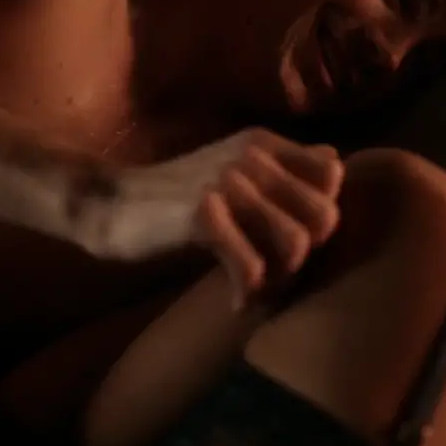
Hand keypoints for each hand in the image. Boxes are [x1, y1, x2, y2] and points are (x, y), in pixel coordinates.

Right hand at [70, 128, 343, 302]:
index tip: (293, 231)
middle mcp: (251, 158)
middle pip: (324, 215)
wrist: (110, 202)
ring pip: (296, 243)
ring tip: (258, 283)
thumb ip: (285, 163)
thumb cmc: (178, 192)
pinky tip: (236, 301)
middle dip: (308, 250)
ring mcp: (227, 186)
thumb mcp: (234, 163)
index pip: (333, 175)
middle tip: (278, 266)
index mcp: (263, 143)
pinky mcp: (202, 218)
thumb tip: (335, 159)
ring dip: (281, 275)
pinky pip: (253, 266)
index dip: (321, 210)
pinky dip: (248, 292)